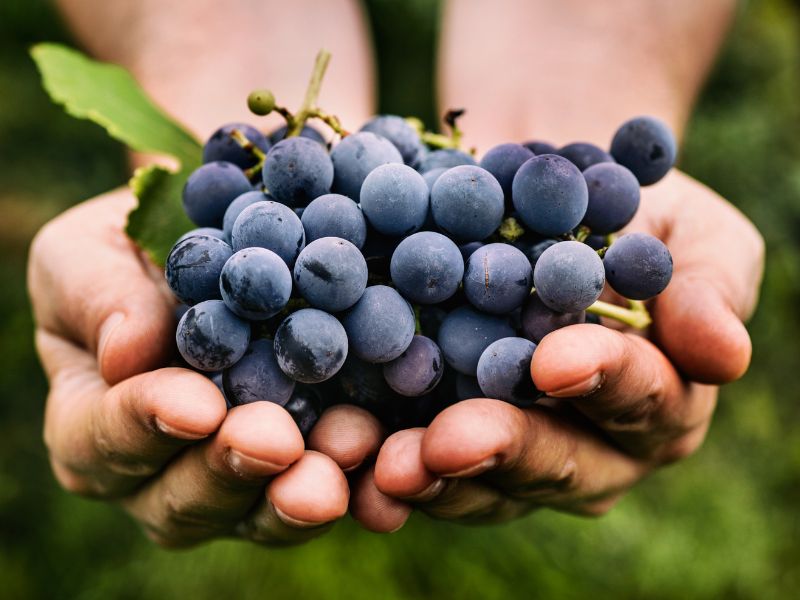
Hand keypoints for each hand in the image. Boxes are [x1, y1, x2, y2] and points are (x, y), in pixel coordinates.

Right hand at [28, 189, 384, 545]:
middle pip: (185, 498)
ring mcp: (237, 481)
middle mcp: (161, 472)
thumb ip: (96, 298)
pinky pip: (332, 491)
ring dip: (303, 490)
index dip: (145, 426)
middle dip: (232, 470)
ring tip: (347, 450)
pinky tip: (392, 469)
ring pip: (260, 511)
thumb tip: (128, 352)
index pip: (102, 440)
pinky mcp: (305, 468)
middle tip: (276, 441)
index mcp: (93, 425)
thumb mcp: (90, 253)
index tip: (197, 404)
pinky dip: (363, 485)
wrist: (214, 248)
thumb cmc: (134, 252)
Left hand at [351, 170, 763, 530]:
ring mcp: (510, 448)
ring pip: (478, 483)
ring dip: (428, 477)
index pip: (639, 398)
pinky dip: (376, 462)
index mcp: (657, 398)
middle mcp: (589, 443)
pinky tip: (341, 455)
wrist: (528, 191)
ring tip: (381, 465)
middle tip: (448, 442)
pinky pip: (414, 464)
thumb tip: (724, 353)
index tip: (555, 359)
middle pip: (555, 463)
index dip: (604, 381)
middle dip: (503, 451)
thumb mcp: (683, 225)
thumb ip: (708, 285)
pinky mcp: (439, 435)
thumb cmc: (618, 205)